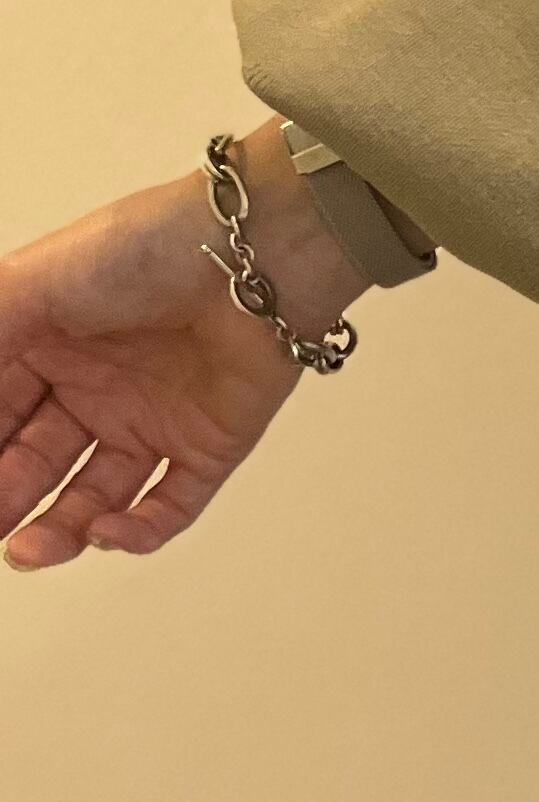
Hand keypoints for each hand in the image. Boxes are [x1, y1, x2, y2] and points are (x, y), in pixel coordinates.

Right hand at [0, 120, 366, 569]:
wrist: (252, 258)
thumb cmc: (145, 250)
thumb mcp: (34, 283)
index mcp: (48, 348)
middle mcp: (96, 390)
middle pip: (37, 464)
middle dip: (7, 499)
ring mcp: (151, 422)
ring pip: (95, 496)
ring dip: (61, 529)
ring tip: (31, 551)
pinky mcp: (208, 448)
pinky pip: (170, 506)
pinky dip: (138, 530)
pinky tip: (106, 533)